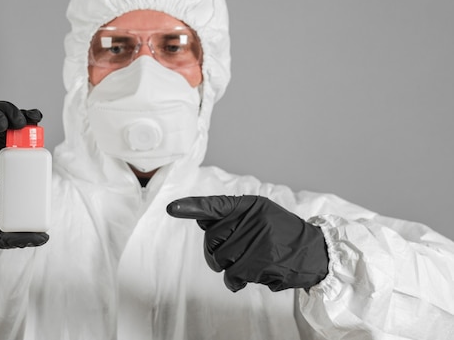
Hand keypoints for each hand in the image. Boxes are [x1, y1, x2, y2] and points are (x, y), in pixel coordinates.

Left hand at [166, 195, 327, 291]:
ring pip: (219, 259)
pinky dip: (236, 281)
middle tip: (236, 252)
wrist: (315, 252)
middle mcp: (252, 218)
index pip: (215, 204)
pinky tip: (250, 275)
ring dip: (229, 267)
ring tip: (249, 262)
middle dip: (217, 250)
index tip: (171, 208)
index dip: (191, 206)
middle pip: (211, 239)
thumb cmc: (281, 233)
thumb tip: (200, 218)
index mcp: (249, 204)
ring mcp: (258, 239)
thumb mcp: (260, 214)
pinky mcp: (262, 261)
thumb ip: (231, 215)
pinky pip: (232, 276)